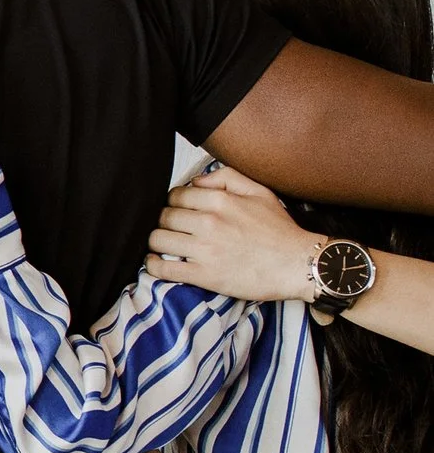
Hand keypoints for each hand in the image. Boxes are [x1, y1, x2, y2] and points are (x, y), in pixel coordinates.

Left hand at [148, 166, 321, 301]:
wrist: (299, 265)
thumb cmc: (280, 230)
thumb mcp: (259, 192)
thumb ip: (225, 177)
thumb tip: (195, 180)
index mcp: (220, 201)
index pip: (175, 196)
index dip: (174, 203)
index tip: (180, 211)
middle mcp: (208, 223)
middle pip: (164, 217)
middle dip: (165, 222)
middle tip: (174, 229)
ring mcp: (204, 250)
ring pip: (158, 239)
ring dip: (158, 242)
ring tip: (165, 245)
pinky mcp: (204, 275)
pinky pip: (163, 268)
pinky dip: (153, 265)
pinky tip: (155, 262)